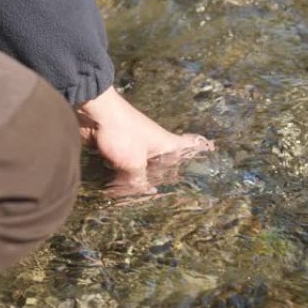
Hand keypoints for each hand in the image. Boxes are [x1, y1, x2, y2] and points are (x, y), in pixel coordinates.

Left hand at [76, 86, 213, 195]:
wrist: (94, 115)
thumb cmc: (122, 134)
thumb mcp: (134, 162)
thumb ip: (140, 180)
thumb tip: (148, 191)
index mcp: (165, 143)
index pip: (189, 144)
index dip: (200, 147)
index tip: (212, 147)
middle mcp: (153, 143)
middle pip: (165, 160)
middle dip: (168, 173)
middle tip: (174, 185)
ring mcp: (136, 145)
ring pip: (143, 165)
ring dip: (142, 178)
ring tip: (145, 192)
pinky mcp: (118, 147)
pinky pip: (125, 166)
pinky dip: (124, 176)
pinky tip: (120, 187)